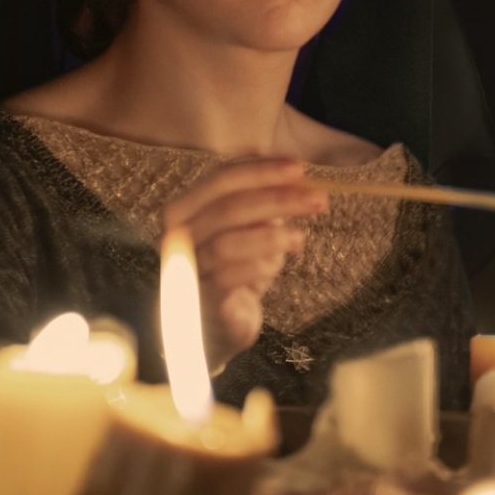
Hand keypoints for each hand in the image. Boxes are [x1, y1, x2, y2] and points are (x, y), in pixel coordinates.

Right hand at [159, 156, 327, 372]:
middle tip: (317, 199)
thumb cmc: (233, 269)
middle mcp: (176, 236)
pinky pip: (232, 276)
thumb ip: (261, 202)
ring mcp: (186, 269)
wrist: (217, 327)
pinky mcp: (202, 300)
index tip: (299, 167)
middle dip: (277, 199)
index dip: (261, 171)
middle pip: (227, 207)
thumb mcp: (247, 229)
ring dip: (273, 236)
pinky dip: (262, 265)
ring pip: (228, 242)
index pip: (220, 178)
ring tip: (301, 238)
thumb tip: (295, 177)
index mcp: (184, 209)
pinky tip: (279, 263)